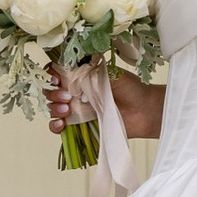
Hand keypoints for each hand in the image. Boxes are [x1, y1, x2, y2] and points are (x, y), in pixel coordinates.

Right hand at [47, 64, 162, 137]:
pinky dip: (56, 126)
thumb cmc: (131, 89)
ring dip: (54, 109)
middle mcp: (76, 92)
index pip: (57, 72)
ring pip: (52, 109)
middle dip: (53, 93)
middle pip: (51, 91)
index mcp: (81, 76)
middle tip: (66, 96)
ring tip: (67, 110)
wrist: (145, 110)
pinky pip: (60, 127)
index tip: (56, 79)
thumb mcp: (111, 73)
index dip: (51, 75)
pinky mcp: (80, 125)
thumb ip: (91, 71)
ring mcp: (76, 109)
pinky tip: (62, 124)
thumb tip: (74, 69)